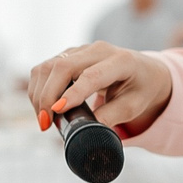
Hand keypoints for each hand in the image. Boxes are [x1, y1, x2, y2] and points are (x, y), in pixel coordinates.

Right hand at [28, 43, 173, 132]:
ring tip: (44, 120)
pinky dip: (38, 88)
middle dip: (47, 96)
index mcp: (121, 61)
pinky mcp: (69, 55)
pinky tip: (43, 107)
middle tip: (45, 124)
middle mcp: (98, 50)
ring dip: (39, 93)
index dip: (72, 93)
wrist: (144, 71)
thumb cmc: (140, 89)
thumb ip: (111, 117)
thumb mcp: (133, 107)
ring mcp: (81, 50)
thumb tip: (87, 132)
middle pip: (62, 67)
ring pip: (48, 66)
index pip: (91, 75)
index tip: (57, 111)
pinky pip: (45, 68)